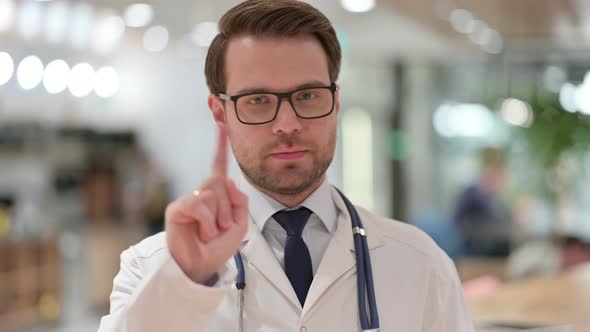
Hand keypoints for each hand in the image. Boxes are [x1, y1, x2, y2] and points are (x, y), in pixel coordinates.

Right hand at [165, 124, 248, 283]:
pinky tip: (202, 233)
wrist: (202, 267)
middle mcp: (201, 193)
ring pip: (211, 194)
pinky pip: (199, 205)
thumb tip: (227, 179)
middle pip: (218, 182)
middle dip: (227, 207)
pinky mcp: (177, 209)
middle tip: (222, 227)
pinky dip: (207, 222)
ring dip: (218, 217)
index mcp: (216, 195)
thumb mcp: (239, 224)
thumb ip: (240, 201)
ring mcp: (188, 200)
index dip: (220, 145)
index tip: (221, 124)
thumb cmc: (218, 247)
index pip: (218, 166)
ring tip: (211, 233)